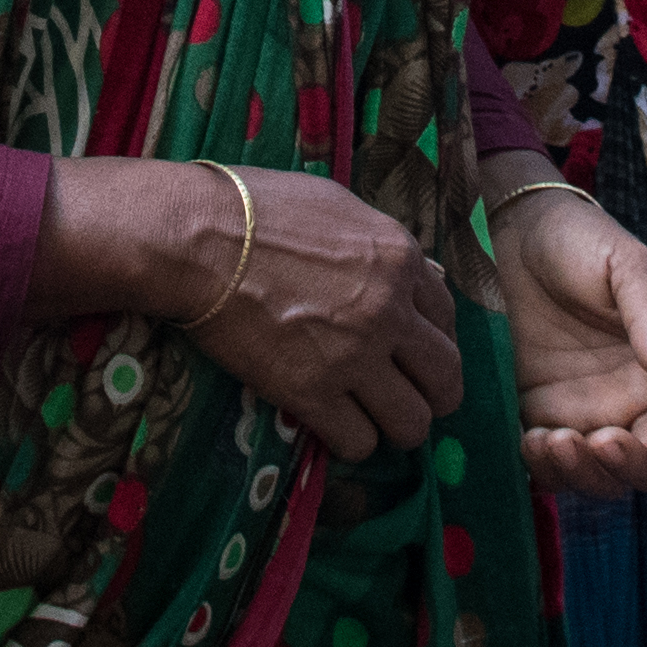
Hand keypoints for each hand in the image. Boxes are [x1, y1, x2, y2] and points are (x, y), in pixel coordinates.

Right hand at [71, 159, 465, 461]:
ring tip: (375, 421)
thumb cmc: (257, 207)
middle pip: (446, 378)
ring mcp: (354, 356)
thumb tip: (419, 274)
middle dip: (434, 395)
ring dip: (397, 427)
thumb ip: (383, 244)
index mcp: (399, 259)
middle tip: (409, 397)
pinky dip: (352, 442)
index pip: (449, 317)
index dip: (435, 341)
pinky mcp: (311, 392)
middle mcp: (390, 311)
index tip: (415, 353)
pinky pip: (358, 442)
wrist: (197, 239)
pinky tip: (335, 428)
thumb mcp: (337, 204)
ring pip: (412, 422)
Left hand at [486, 173, 646, 499]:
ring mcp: (596, 415)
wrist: (520, 236)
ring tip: (554, 439)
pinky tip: (532, 441)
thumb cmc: (585, 242)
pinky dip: (549, 471)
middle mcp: (642, 401)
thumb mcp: (627, 265)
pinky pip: (557, 469)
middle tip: (601, 440)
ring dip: (588, 476)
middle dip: (636, 468)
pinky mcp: (549, 419)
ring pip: (609, 479)